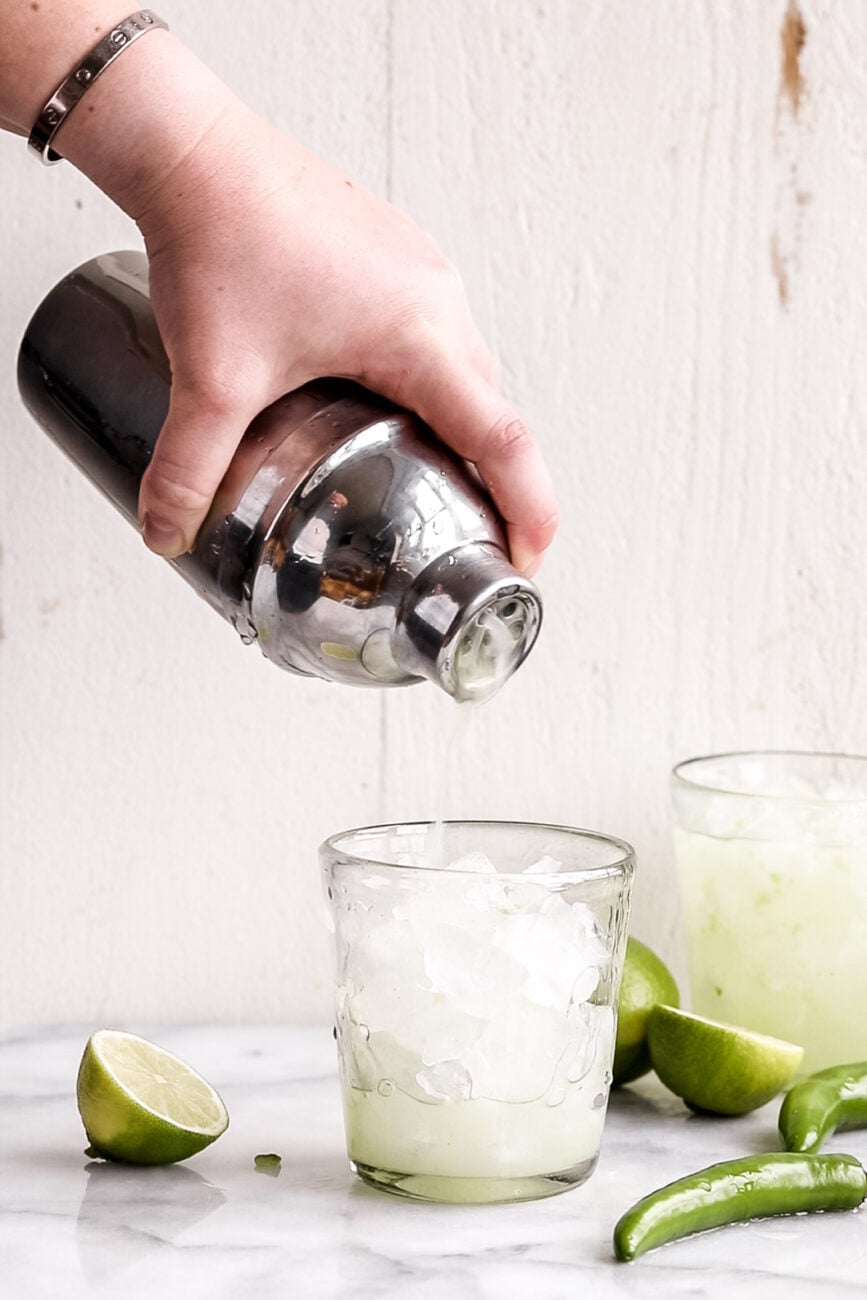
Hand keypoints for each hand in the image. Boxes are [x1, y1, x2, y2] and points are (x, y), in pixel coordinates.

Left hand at [135, 106, 557, 574]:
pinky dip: (434, 382)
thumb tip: (168, 533)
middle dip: (498, 479)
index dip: (527, 507)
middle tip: (474, 536)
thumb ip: (191, 468)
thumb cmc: (220, 240)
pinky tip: (390, 407)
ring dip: (465, 427)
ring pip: (466, 368)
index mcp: (417, 335)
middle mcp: (436, 299)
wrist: (195, 152)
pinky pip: (437, 332)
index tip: (525, 559)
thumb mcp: (213, 378)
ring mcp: (420, 272)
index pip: (502, 438)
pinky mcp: (396, 256)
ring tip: (434, 480)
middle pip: (493, 408)